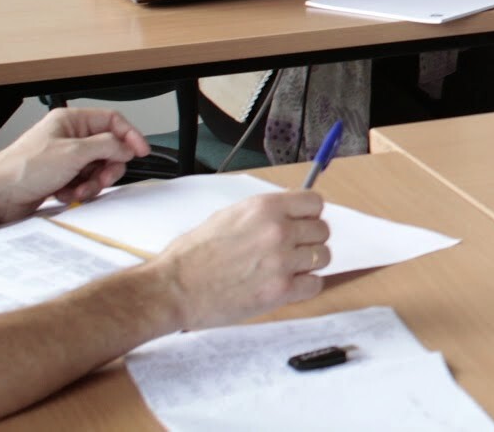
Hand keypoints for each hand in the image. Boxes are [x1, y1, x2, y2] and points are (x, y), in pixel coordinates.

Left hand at [0, 107, 150, 224]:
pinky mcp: (62, 176)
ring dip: (92, 182)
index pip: (112, 121)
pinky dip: (79, 190)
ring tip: (78, 189)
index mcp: (72, 121)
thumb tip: (127, 147)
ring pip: (98, 168)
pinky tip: (66, 193)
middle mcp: (70, 137)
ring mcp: (66, 158)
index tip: (141, 151)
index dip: (130, 135)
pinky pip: (85, 182)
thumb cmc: (23, 168)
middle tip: (102, 178)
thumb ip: (107, 146)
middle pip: (108, 148)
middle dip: (107, 167)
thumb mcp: (73, 153)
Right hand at [153, 191, 329, 330]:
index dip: (310, 215)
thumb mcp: (228, 216)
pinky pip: (315, 285)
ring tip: (287, 270)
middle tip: (291, 251)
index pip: (315, 203)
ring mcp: (281, 261)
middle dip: (309, 240)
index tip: (302, 224)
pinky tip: (286, 287)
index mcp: (265, 208)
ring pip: (322, 257)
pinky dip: (304, 288)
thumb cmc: (192, 255)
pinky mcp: (280, 291)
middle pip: (322, 230)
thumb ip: (264, 214)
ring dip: (308, 264)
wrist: (171, 290)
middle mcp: (278, 230)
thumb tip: (290, 214)